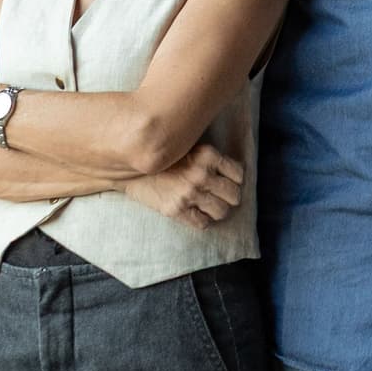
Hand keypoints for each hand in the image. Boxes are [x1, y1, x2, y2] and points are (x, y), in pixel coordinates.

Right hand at [125, 143, 245, 228]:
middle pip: (234, 194)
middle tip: (219, 195)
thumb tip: (231, 171)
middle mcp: (201, 174)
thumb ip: (209, 157)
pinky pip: (203, 223)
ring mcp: (189, 193)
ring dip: (217, 209)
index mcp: (207, 155)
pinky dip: (203, 220)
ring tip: (208, 205)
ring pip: (222, 211)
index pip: (239, 173)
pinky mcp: (176, 210)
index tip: (227, 180)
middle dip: (229, 196)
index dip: (234, 179)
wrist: (131, 169)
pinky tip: (196, 212)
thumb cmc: (164, 158)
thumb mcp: (189, 147)